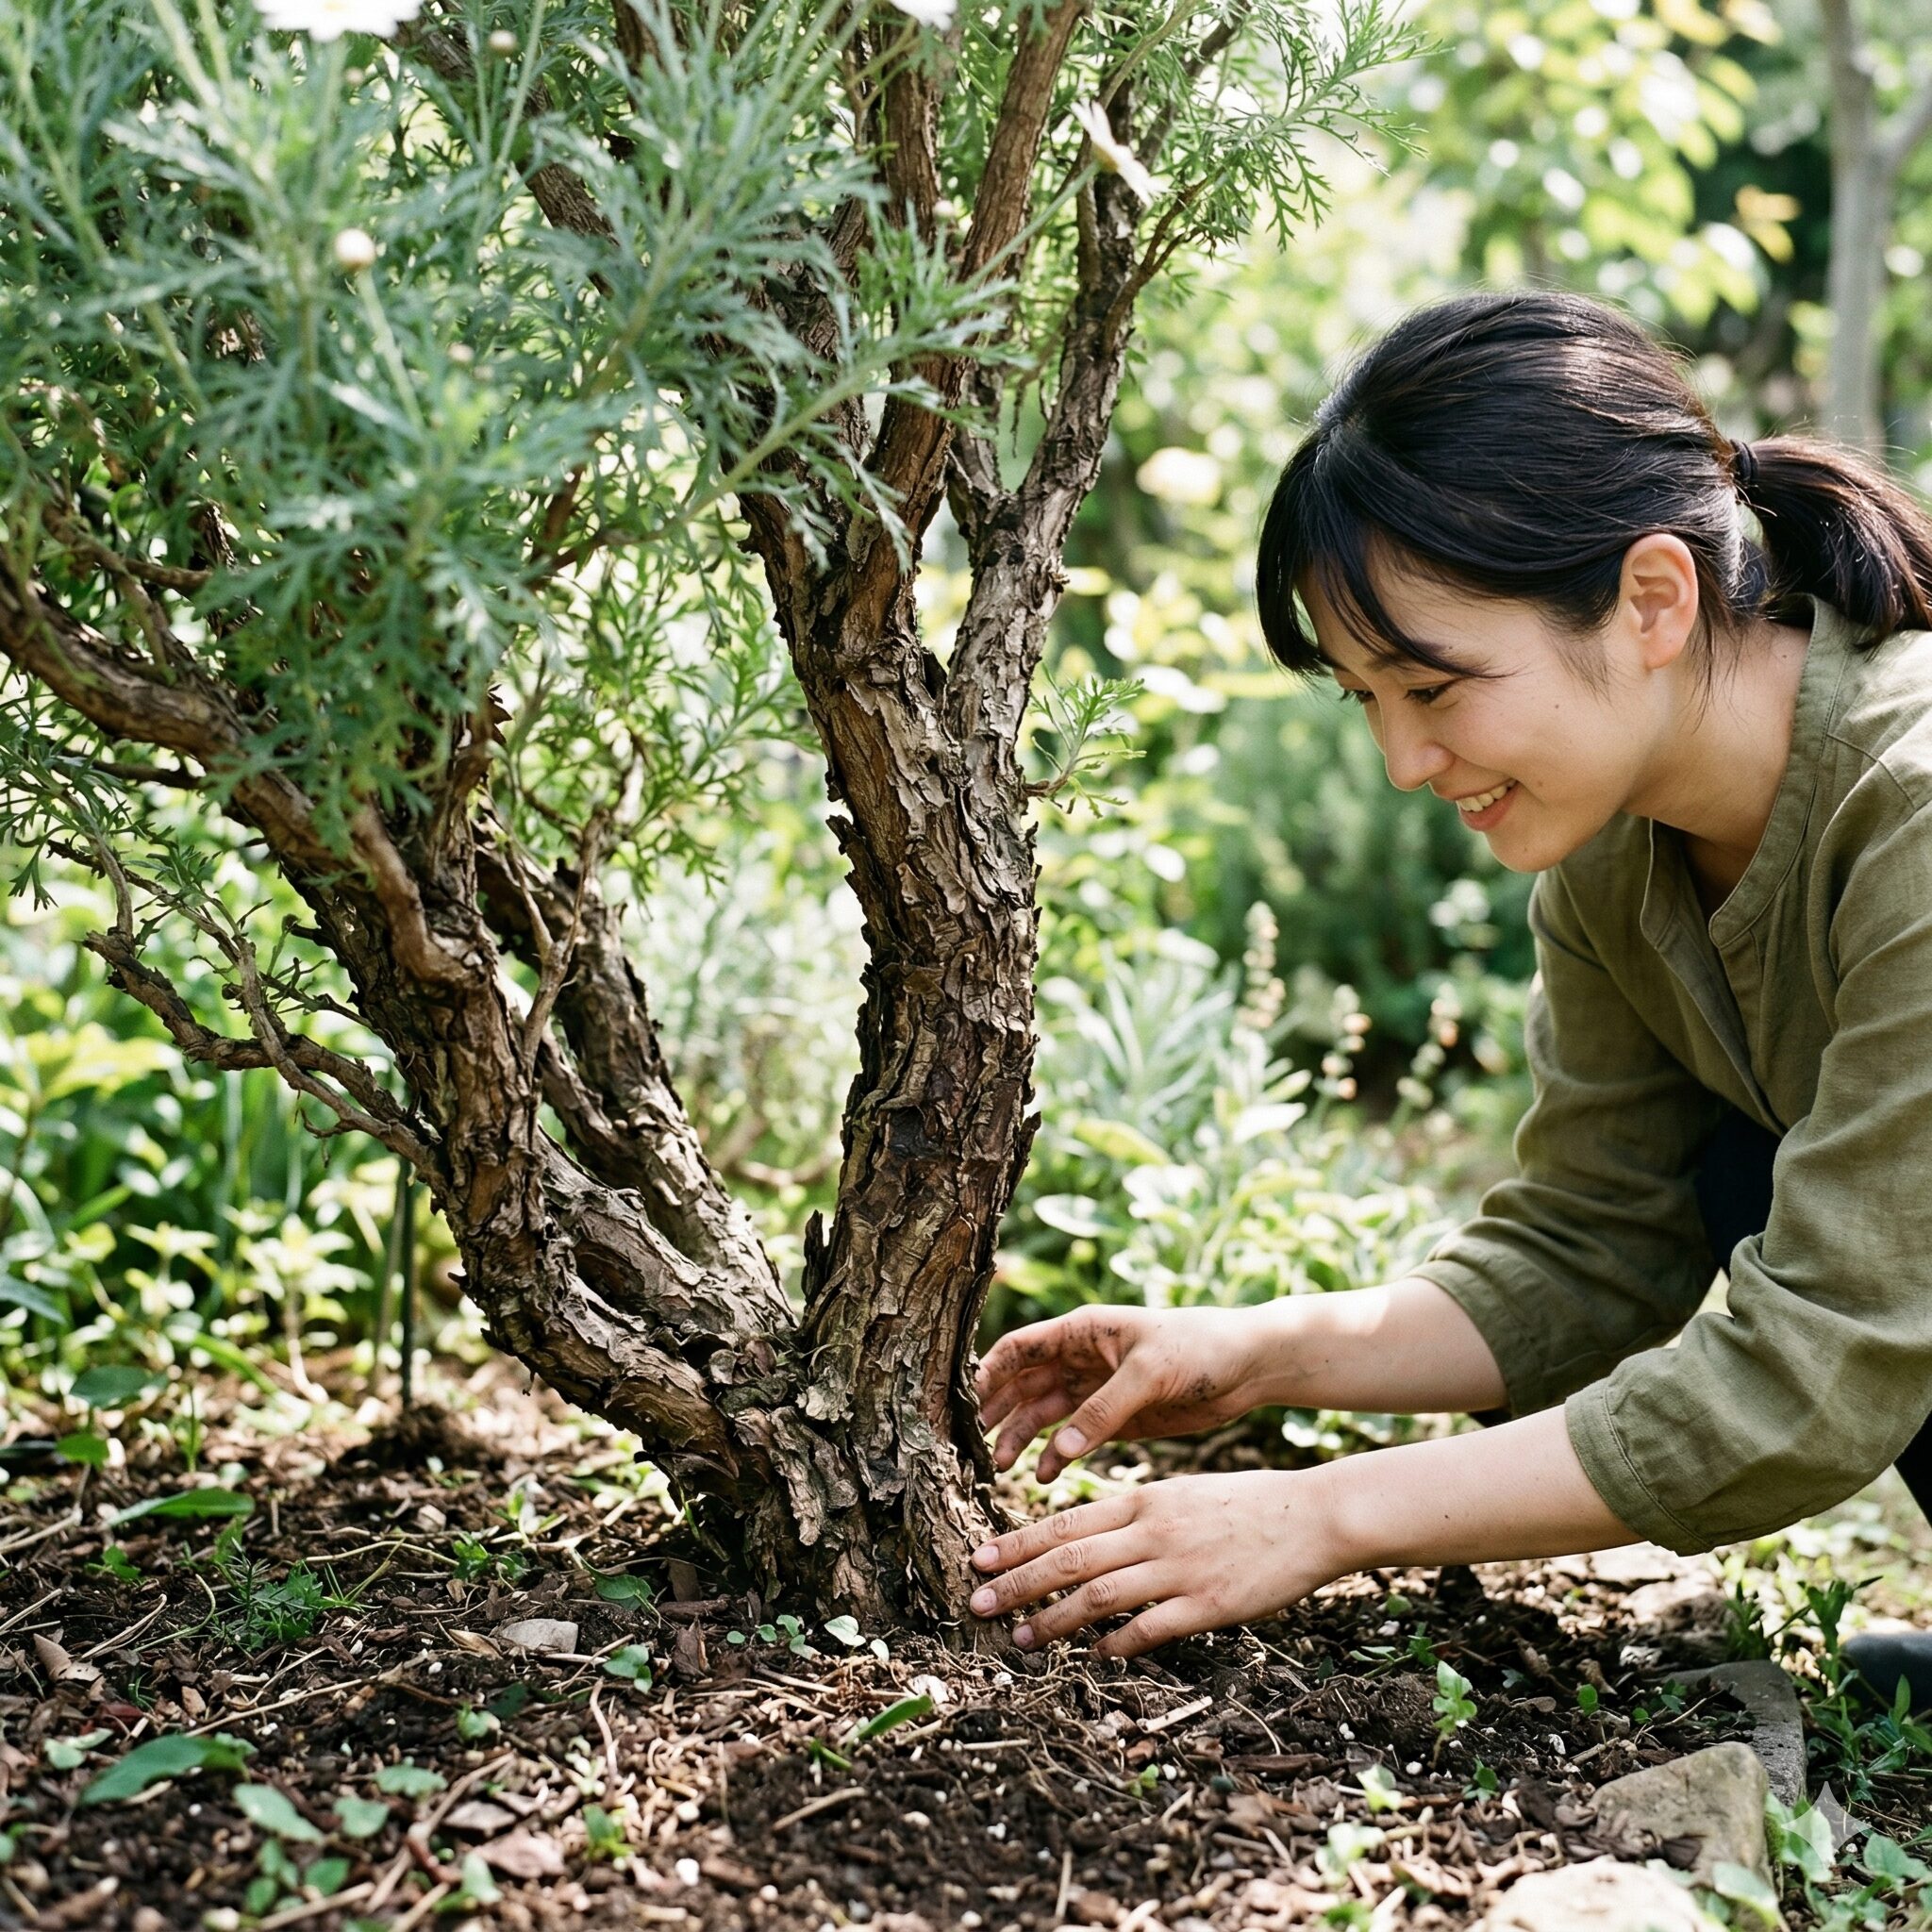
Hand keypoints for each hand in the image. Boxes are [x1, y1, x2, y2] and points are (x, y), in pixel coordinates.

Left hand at [965, 1469, 1347, 1657]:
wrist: (1312, 1514)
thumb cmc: (1245, 1504)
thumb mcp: (1182, 1494)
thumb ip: (1136, 1515)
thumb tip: (1089, 1539)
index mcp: (1144, 1500)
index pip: (1065, 1522)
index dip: (1018, 1543)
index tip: (978, 1558)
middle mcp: (1153, 1531)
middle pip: (1069, 1559)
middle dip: (1017, 1582)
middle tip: (977, 1604)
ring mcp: (1180, 1568)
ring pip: (1100, 1595)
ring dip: (1055, 1620)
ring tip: (1021, 1639)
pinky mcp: (1209, 1604)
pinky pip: (1151, 1628)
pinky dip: (1117, 1643)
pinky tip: (1096, 1656)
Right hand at [976, 1304, 1274, 1479]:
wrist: (1248, 1367)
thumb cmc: (1200, 1348)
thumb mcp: (1150, 1374)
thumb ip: (1104, 1410)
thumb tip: (1060, 1449)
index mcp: (1083, 1331)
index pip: (1019, 1349)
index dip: (988, 1374)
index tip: (962, 1404)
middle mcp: (1081, 1358)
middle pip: (1022, 1384)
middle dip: (996, 1412)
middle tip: (971, 1446)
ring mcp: (1096, 1389)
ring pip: (1043, 1414)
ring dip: (1020, 1437)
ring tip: (1002, 1468)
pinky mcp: (1116, 1418)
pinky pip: (1073, 1438)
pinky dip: (1056, 1456)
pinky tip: (1044, 1477)